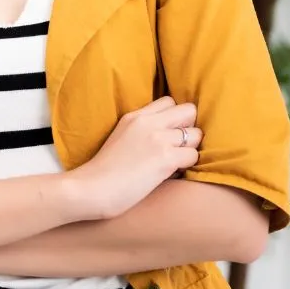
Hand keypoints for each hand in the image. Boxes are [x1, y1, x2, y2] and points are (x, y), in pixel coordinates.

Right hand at [69, 96, 201, 219]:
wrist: (93, 187)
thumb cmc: (104, 170)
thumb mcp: (120, 137)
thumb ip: (141, 130)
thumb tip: (167, 134)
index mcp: (134, 116)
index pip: (169, 101)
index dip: (175, 117)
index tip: (170, 133)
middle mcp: (148, 122)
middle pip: (188, 111)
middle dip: (189, 128)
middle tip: (179, 146)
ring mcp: (157, 139)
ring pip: (196, 134)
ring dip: (190, 149)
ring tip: (176, 161)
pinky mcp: (165, 158)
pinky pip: (193, 156)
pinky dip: (187, 166)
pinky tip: (172, 173)